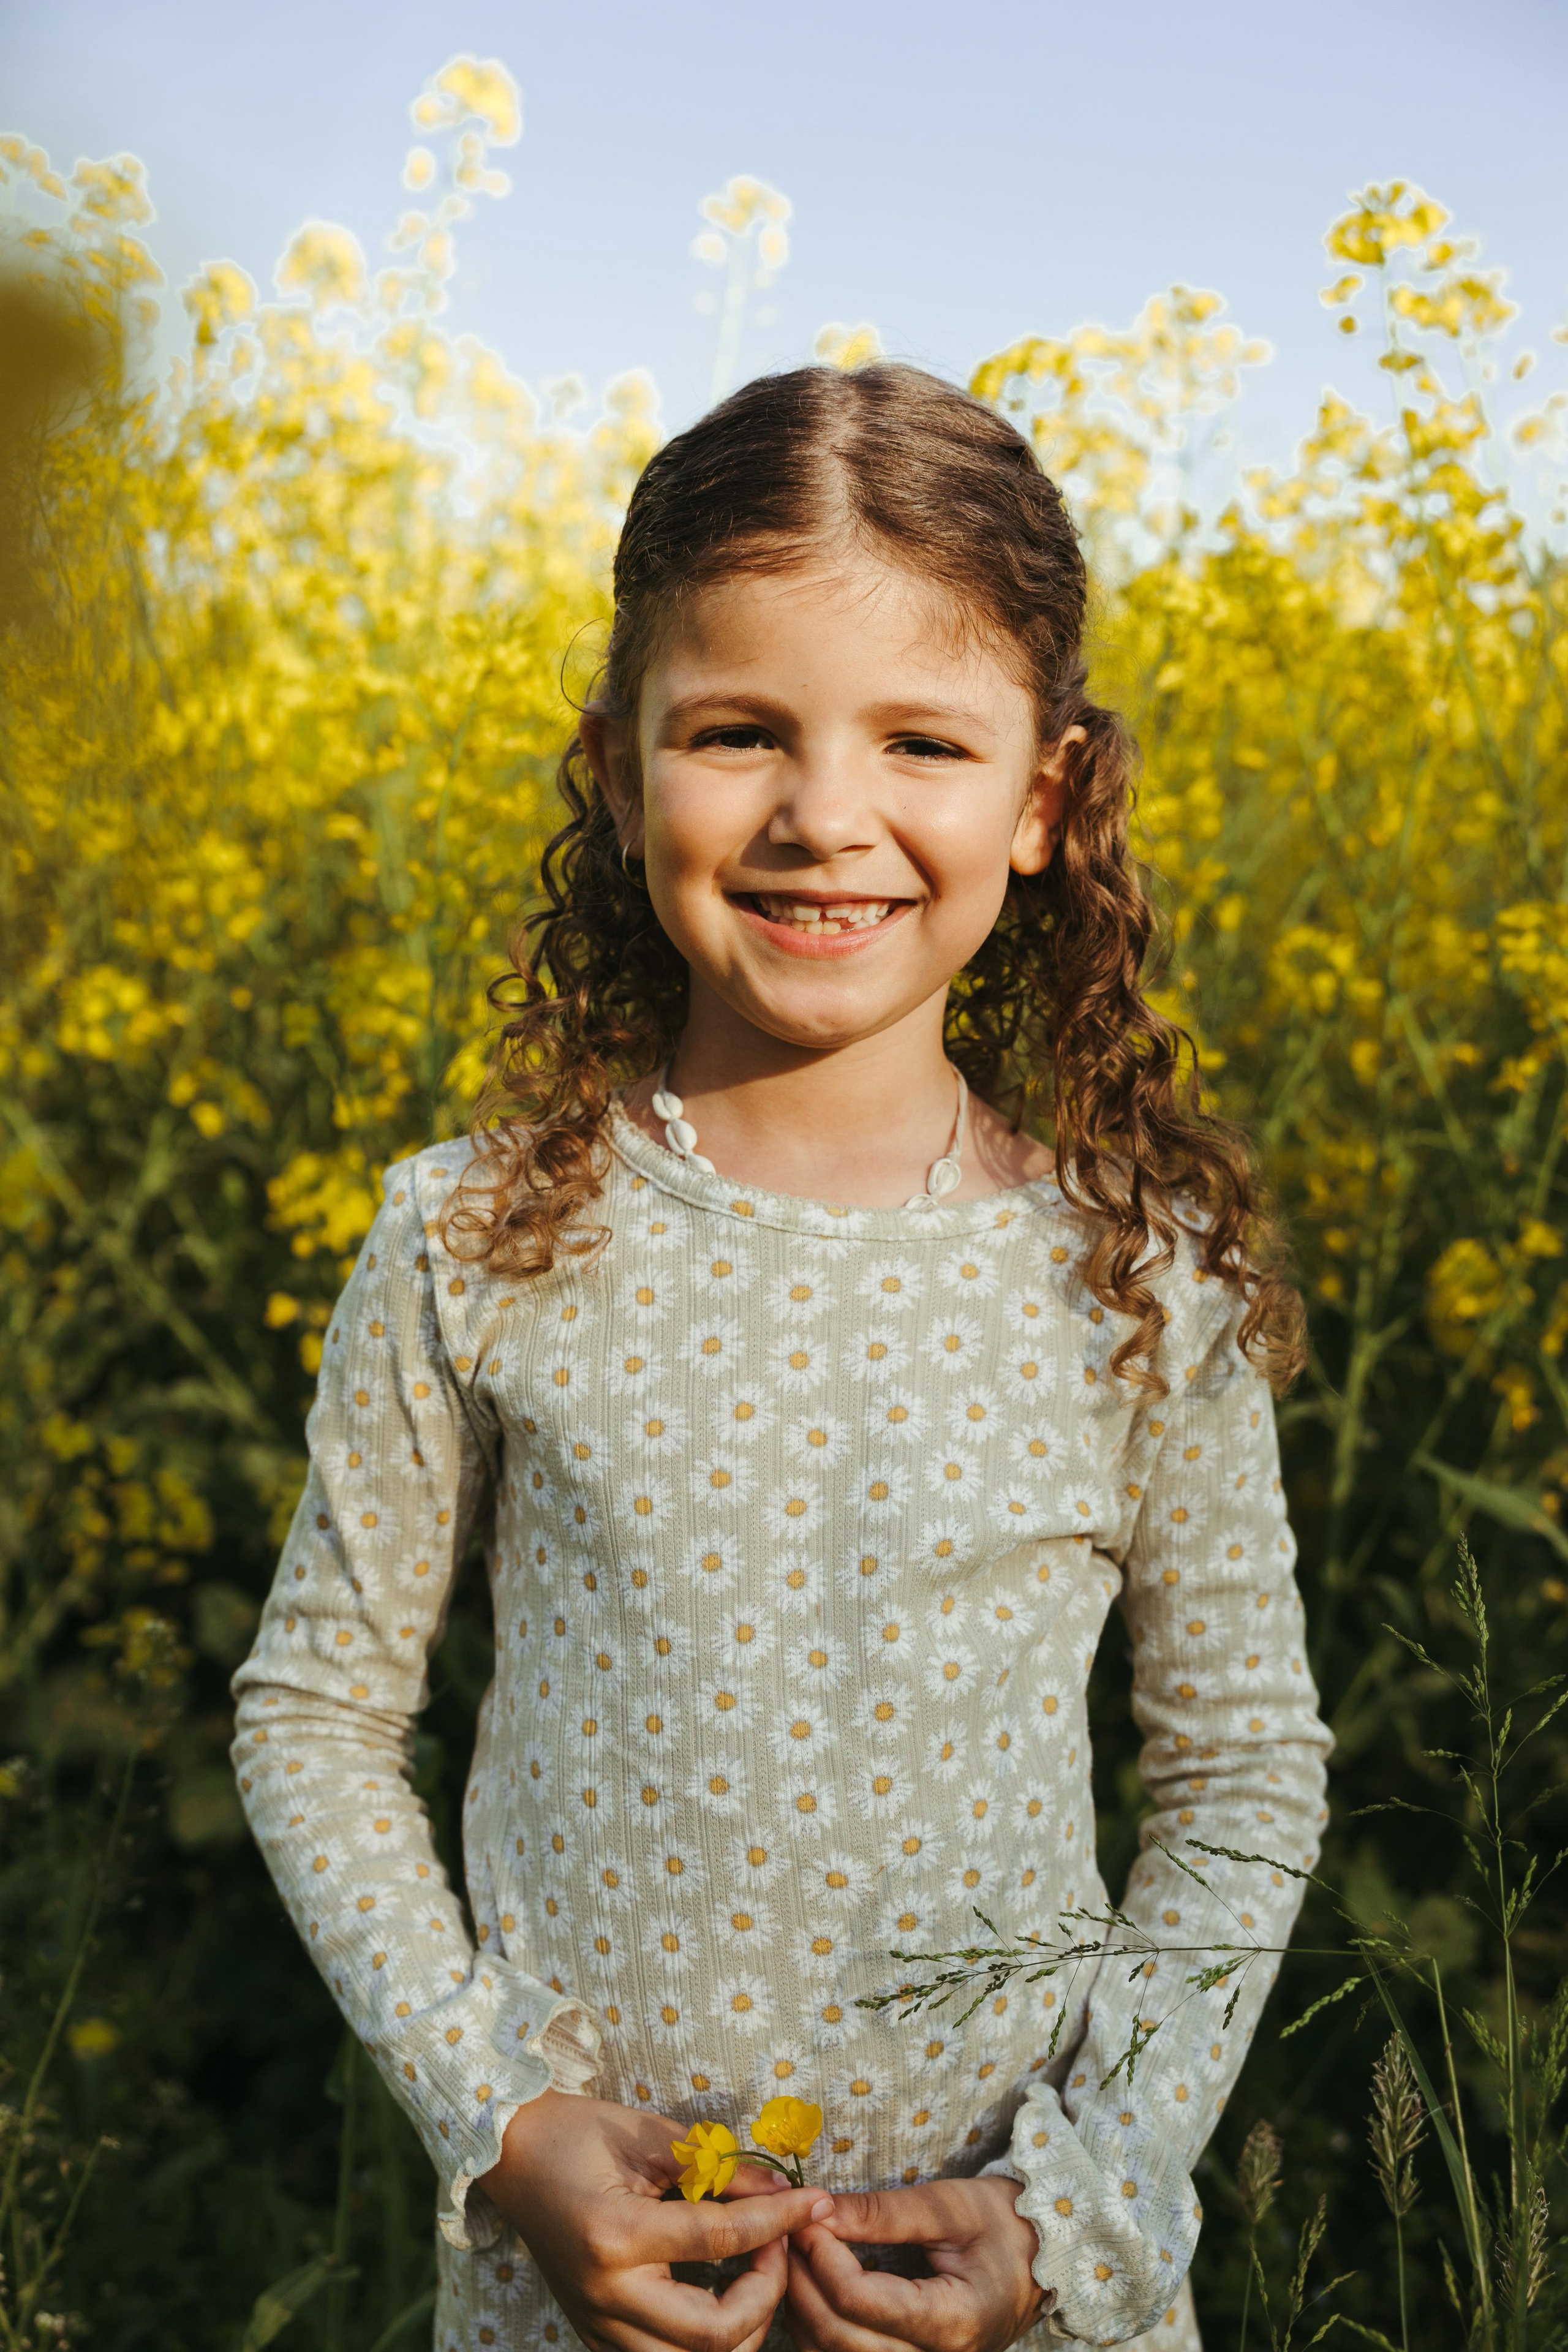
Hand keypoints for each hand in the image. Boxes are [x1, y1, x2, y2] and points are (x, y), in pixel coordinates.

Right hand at [477, 2089, 835, 2351]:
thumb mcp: (650, 2137)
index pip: (719, 2240)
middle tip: (780, 2246)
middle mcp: (605, 2296)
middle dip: (767, 2295)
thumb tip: (783, 2194)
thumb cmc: (576, 2133)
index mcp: (614, 2237)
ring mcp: (597, 2325)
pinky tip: (721, 2294)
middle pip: (713, 2334)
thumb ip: (719, 2169)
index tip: (815, 2200)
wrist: (510, 2156)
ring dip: (741, 2329)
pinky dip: (705, 2340)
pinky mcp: (595, 2335)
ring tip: (756, 2273)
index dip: (779, 2221)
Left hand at [785, 2177, 1046, 2351]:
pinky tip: (813, 2289)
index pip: (861, 2300)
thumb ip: (883, 2212)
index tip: (806, 2216)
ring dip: (803, 2309)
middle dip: (802, 2281)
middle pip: (839, 2337)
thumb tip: (820, 2210)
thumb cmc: (1005, 2224)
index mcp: (954, 2320)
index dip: (822, 2257)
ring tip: (797, 2256)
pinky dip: (820, 2330)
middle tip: (788, 2232)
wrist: (1045, 2257)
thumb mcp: (950, 2205)